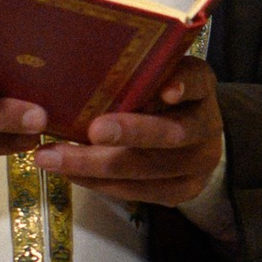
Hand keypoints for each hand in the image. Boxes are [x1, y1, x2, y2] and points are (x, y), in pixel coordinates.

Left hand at [36, 54, 225, 207]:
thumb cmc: (157, 99)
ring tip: (54, 158)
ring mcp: (198, 163)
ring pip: (148, 170)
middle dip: (130, 133)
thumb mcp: (154, 76)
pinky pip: (139, 192)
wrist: (191, 141)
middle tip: (92, 131)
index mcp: (201, 87)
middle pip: (172, 133)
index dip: (183, 85)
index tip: (167, 91)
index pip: (197, 81)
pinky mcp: (182, 191)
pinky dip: (99, 184)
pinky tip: (70, 173)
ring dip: (96, 166)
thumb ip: (137, 73)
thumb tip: (81, 68)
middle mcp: (207, 125)